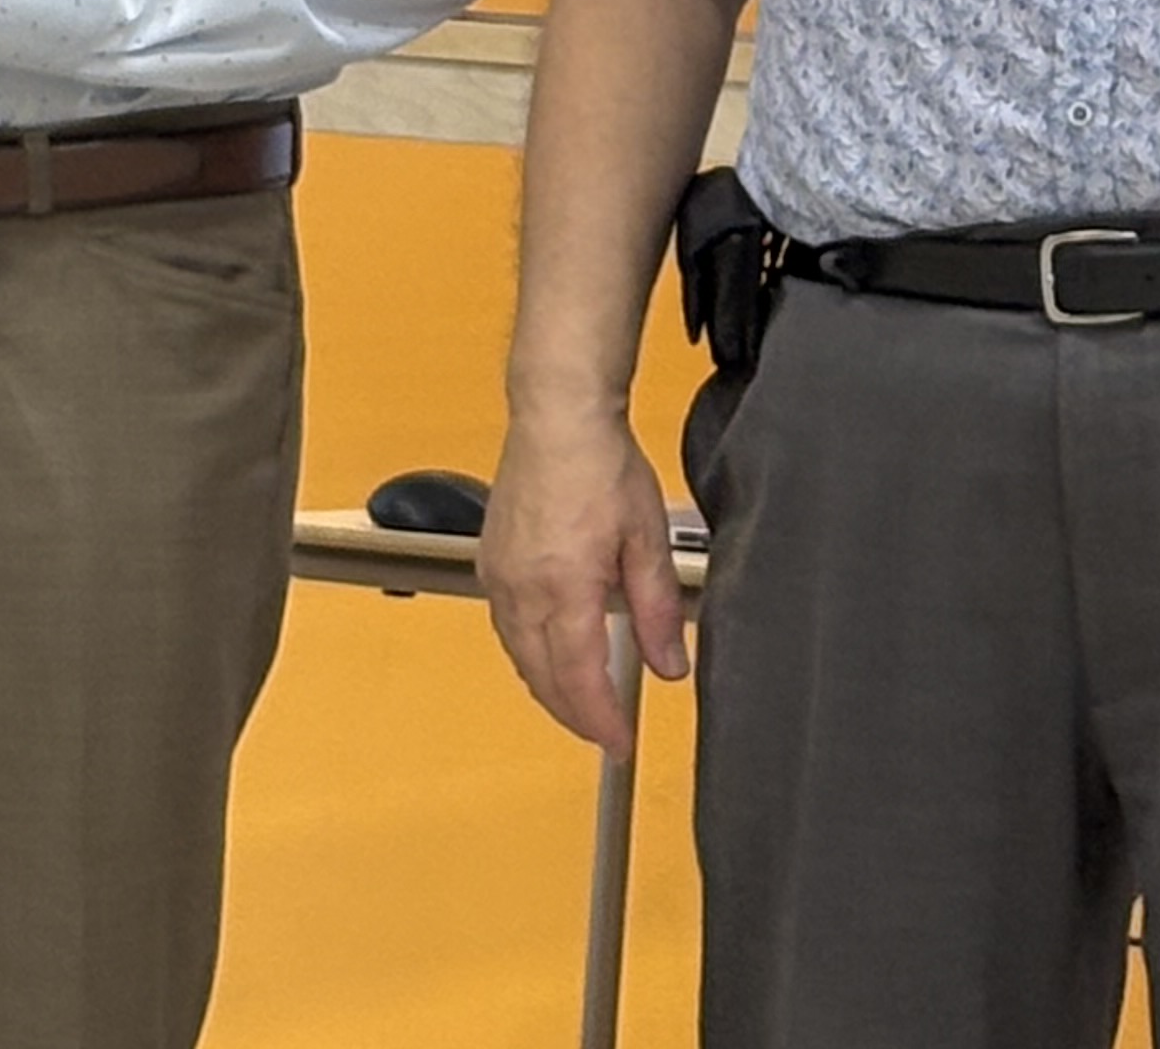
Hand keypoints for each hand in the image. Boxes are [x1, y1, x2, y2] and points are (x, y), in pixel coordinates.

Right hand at [477, 405, 691, 760]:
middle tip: (604, 733)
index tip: (619, 743)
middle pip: (542, 677)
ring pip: (518, 656)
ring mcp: (500, 575)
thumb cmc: (600, 464)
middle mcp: (522, 588)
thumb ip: (656, 610)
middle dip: (573, 713)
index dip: (600, 720)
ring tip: (580, 703)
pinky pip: (506, 626)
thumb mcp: (646, 539)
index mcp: (564, 587)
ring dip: (548, 687)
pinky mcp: (490, 560)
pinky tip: (549, 653)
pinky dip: (528, 653)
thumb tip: (669, 666)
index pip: (578, 678)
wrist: (557, 417)